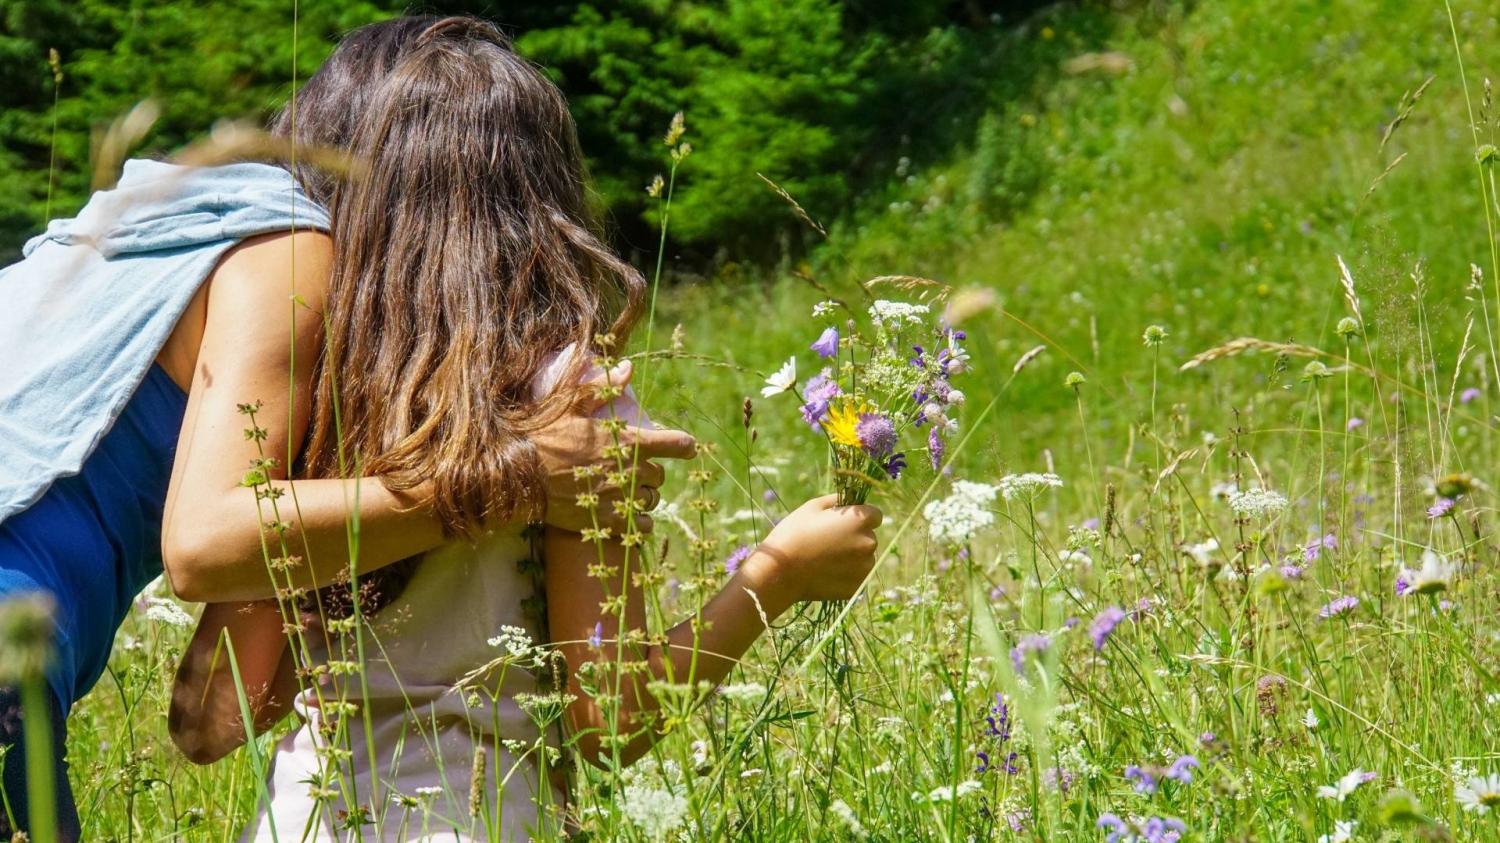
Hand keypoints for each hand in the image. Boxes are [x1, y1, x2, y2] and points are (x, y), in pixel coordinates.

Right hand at [533, 360, 695, 533]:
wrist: (519, 475)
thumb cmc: (544, 435)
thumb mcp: (571, 403)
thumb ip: (604, 387)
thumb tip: (629, 367)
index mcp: (629, 441)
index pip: (676, 444)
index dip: (685, 445)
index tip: (687, 447)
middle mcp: (630, 471)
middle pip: (660, 475)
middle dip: (651, 470)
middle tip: (633, 467)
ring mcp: (620, 498)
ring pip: (651, 500)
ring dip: (644, 495)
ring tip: (628, 491)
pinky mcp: (607, 521)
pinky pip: (641, 526)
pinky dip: (639, 522)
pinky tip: (627, 515)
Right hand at [748, 495, 881, 602]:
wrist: (780, 572)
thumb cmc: (794, 533)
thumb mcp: (813, 507)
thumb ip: (837, 500)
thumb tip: (849, 500)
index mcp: (861, 520)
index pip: (875, 515)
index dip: (860, 517)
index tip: (843, 523)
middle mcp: (869, 543)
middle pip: (869, 537)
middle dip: (855, 537)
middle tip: (829, 541)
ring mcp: (864, 568)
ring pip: (864, 558)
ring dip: (852, 557)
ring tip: (825, 558)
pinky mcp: (856, 587)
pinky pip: (856, 576)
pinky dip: (846, 574)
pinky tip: (825, 572)